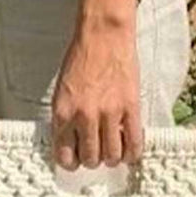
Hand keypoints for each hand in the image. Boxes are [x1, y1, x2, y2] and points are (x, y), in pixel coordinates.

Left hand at [50, 0, 143, 170]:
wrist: (103, 34)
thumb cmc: (81, 59)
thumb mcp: (62, 91)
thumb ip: (65, 118)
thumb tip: (71, 144)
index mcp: (63, 113)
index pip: (64, 156)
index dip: (71, 162)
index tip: (76, 158)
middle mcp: (84, 117)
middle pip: (90, 159)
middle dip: (93, 160)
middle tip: (97, 150)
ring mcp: (109, 113)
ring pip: (112, 156)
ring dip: (112, 158)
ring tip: (113, 149)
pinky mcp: (130, 107)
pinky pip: (133, 143)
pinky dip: (132, 153)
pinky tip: (129, 150)